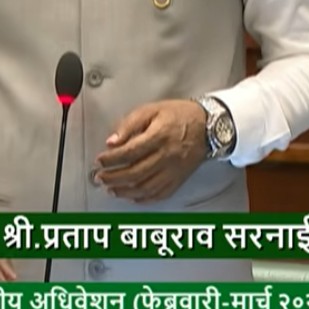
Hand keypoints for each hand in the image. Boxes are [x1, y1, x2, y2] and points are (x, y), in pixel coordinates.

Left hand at [93, 99, 207, 202]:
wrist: (208, 126)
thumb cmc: (180, 115)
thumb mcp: (151, 110)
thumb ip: (129, 124)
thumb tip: (112, 141)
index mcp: (159, 136)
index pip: (129, 152)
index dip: (111, 159)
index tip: (100, 160)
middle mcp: (167, 156)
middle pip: (135, 173)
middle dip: (113, 178)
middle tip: (100, 177)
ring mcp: (174, 170)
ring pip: (146, 188)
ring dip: (125, 191)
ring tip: (112, 189)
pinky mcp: (179, 179)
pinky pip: (160, 194)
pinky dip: (143, 199)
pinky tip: (132, 196)